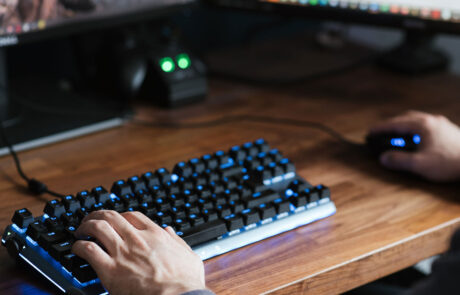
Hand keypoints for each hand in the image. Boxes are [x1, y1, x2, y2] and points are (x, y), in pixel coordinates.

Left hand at [72, 210, 206, 294]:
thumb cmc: (184, 282)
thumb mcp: (189, 255)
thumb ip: (178, 241)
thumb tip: (170, 231)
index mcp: (155, 235)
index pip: (132, 216)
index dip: (121, 215)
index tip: (116, 220)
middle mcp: (136, 239)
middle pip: (111, 216)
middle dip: (98, 215)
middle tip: (91, 220)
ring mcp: (122, 252)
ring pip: (97, 227)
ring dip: (86, 226)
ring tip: (80, 231)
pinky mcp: (110, 269)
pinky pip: (88, 249)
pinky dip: (79, 246)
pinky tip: (77, 249)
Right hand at [370, 110, 459, 181]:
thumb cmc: (450, 162)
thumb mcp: (420, 164)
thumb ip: (399, 160)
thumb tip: (383, 158)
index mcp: (422, 125)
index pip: (395, 123)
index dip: (380, 128)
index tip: (370, 132)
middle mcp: (432, 121)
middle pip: (406, 118)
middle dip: (392, 124)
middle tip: (382, 132)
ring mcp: (442, 124)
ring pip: (418, 120)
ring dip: (404, 126)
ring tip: (397, 136)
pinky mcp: (450, 131)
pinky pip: (427, 125)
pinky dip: (416, 130)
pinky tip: (417, 140)